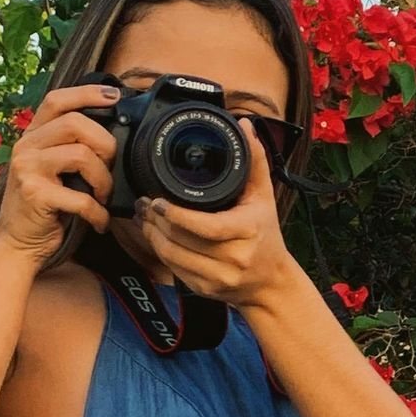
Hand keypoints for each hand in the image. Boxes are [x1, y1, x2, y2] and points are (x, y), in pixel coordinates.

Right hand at [0, 82, 120, 260]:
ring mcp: (27, 169)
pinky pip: (82, 197)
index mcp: (32, 136)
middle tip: (111, 167)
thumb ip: (71, 148)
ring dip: (104, 180)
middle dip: (105, 145)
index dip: (86, 93)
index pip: (56, 100)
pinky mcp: (35, 194)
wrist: (18, 243)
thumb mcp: (53, 170)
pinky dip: (98, 213)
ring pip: (82, 156)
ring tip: (103, 196)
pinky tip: (98, 221)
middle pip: (76, 123)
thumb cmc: (45, 207)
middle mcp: (26, 147)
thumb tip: (114, 135)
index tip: (113, 97)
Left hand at [133, 128, 297, 309]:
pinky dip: (160, 251)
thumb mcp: (264, 197)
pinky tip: (155, 236)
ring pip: (172, 256)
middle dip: (156, 221)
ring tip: (146, 217)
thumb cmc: (266, 236)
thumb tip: (245, 126)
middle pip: (181, 240)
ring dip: (152, 235)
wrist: (271, 284)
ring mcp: (218, 278)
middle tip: (145, 204)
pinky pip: (173, 269)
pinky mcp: (205, 290)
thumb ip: (254, 160)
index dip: (175, 215)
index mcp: (247, 231)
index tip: (157, 201)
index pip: (205, 226)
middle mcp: (234, 258)